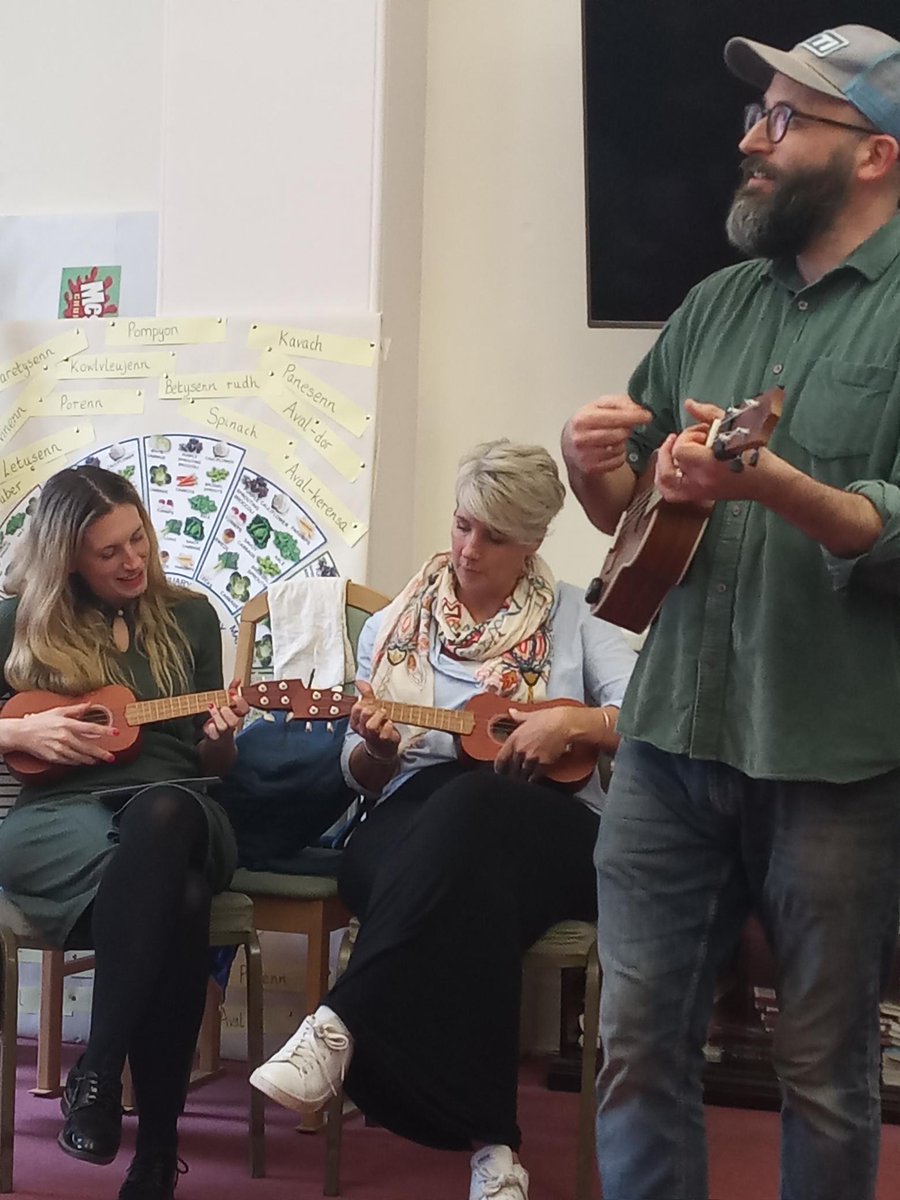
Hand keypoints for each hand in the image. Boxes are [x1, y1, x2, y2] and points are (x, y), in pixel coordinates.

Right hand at [17, 703, 117, 765]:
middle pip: (87, 746)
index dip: (105, 731)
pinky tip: (83, 762)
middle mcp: (64, 737)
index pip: (90, 727)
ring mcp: (59, 748)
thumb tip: (89, 705)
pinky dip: (77, 762)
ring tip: (98, 760)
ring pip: (79, 756)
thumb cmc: (38, 722)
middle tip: (110, 757)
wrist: (21, 733)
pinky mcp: (53, 757)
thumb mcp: (58, 711)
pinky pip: (69, 761)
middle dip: (101, 753)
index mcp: (67, 724)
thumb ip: (76, 709)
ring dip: (90, 759)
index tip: (115, 733)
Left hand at [202, 681, 247, 740]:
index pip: (245, 708)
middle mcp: (232, 722)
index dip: (241, 702)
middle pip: (235, 720)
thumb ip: (233, 688)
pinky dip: (212, 729)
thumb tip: (237, 680)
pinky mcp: (215, 735)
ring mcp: (224, 729)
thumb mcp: (227, 698)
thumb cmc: (223, 713)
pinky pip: (215, 734)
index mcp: (238, 713)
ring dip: (217, 716)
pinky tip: (210, 724)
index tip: (233, 694)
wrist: (216, 730)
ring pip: (224, 726)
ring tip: (211, 706)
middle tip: (223, 706)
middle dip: (229, 712)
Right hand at [350, 680, 399, 761]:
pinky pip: (384, 733)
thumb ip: (365, 694)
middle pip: (364, 713)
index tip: (372, 703)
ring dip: (380, 716)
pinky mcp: (383, 740)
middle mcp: (362, 729)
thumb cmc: (376, 724)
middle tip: (380, 708)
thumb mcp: (370, 708)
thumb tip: (359, 682)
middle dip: (374, 708)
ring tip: (385, 714)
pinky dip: (388, 726)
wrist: (382, 745)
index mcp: (355, 721)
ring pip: (371, 725)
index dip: (366, 702)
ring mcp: (372, 736)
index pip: (356, 707)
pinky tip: (390, 723)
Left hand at [494, 706, 573, 782]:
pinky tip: (534, 777)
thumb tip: (512, 712)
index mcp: (514, 739)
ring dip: (523, 777)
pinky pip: (534, 777)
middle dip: (513, 773)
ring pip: (522, 775)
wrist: (563, 724)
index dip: (499, 768)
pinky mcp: (542, 765)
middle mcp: (520, 750)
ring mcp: (530, 759)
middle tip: (515, 775)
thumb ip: (518, 716)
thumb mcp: (530, 716)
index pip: (500, 760)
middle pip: (511, 770)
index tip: (501, 771)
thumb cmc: (548, 718)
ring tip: (525, 777)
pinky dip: (534, 779)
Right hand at [562, 395, 651, 475]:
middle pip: (620, 433)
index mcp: (582, 419)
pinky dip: (618, 455)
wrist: (569, 446)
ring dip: (622, 442)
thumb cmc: (587, 424)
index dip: (634, 416)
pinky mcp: (591, 469)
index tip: (647, 416)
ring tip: (612, 438)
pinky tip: (609, 450)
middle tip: (624, 427)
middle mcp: (581, 438)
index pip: (614, 417)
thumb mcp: (599, 406)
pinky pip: (618, 461)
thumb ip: (619, 402)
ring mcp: (585, 456)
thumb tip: (639, 409)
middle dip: (627, 429)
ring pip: (620, 448)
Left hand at [656, 399, 773, 505]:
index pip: (681, 451)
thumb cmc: (755, 454)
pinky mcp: (699, 497)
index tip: (702, 433)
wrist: (768, 481)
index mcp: (711, 464)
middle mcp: (702, 482)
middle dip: (674, 449)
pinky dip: (667, 480)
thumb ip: (708, 414)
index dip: (686, 438)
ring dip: (663, 466)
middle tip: (684, 440)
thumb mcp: (734, 426)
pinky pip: (672, 493)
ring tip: (672, 453)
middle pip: (669, 465)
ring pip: (664, 484)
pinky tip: (674, 466)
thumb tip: (689, 404)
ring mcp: (699, 492)